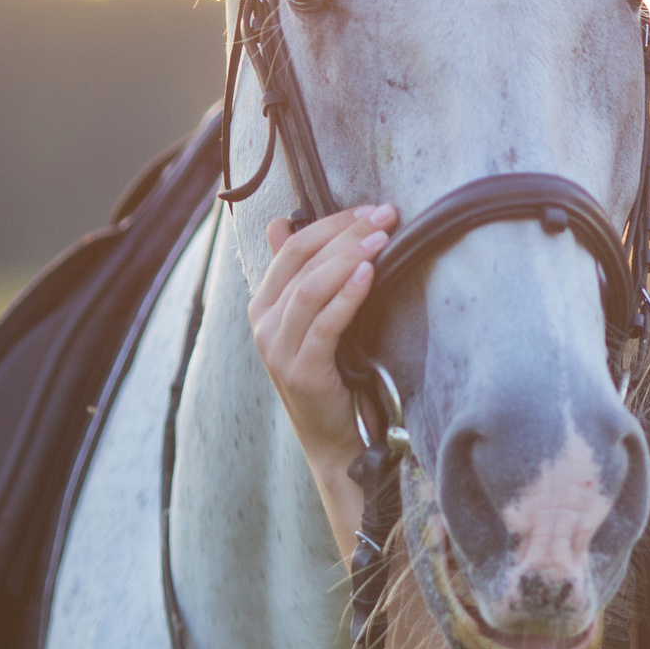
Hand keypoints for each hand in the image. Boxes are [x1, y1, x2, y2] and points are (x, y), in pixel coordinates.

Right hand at [247, 204, 396, 482]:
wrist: (339, 440)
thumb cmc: (336, 374)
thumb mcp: (317, 320)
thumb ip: (300, 275)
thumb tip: (279, 223)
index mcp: (264, 305)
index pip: (292, 248)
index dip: (331, 223)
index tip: (371, 208)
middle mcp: (264, 324)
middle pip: (301, 261)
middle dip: (346, 232)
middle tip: (386, 214)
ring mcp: (278, 349)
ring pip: (310, 288)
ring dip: (349, 257)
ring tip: (382, 238)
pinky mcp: (301, 372)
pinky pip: (324, 325)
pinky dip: (347, 296)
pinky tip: (369, 275)